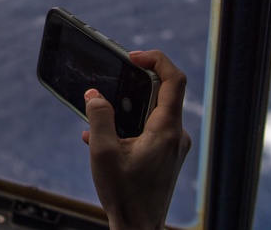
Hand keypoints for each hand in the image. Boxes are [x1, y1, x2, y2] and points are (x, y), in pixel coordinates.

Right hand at [82, 50, 190, 229]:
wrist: (138, 229)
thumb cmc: (124, 195)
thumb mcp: (103, 153)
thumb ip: (99, 118)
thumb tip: (94, 94)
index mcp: (167, 130)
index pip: (174, 80)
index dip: (156, 59)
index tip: (133, 57)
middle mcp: (176, 135)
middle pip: (163, 93)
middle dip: (134, 84)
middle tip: (111, 82)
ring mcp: (173, 147)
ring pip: (153, 112)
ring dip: (127, 109)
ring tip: (99, 119)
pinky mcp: (166, 156)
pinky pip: (150, 130)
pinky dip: (129, 126)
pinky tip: (102, 139)